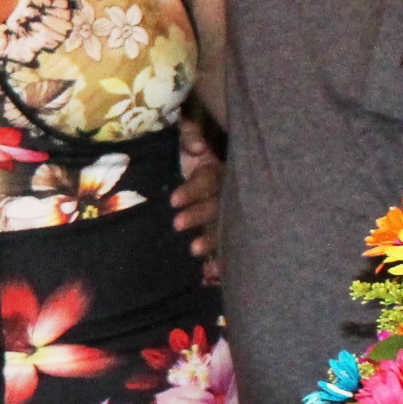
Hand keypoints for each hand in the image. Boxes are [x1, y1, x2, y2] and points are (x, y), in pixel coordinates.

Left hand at [171, 118, 222, 263]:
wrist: (205, 155)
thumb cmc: (195, 144)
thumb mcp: (192, 130)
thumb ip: (192, 132)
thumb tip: (198, 148)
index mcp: (220, 169)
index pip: (209, 181)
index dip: (193, 191)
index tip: (173, 201)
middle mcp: (229, 190)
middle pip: (218, 205)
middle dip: (199, 216)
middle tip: (177, 225)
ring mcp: (229, 210)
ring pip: (223, 225)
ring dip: (212, 240)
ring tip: (194, 251)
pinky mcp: (225, 226)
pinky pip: (225, 243)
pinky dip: (219, 259)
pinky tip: (211, 273)